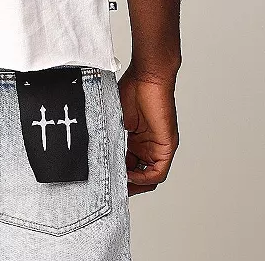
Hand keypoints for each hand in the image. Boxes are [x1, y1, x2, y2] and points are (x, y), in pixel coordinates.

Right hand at [118, 65, 178, 195]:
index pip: (128, 165)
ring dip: (135, 184)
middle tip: (111, 189)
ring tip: (120, 185)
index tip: (105, 179)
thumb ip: (111, 136)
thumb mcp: (116, 119)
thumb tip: (97, 151)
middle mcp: (149, 146)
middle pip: (139, 174)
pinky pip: (158, 172)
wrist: (148, 76)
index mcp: (137, 140)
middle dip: (126, 184)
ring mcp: (159, 146)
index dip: (118, 174)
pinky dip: (144, 178)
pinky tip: (130, 175)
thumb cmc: (132, 89)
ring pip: (149, 177)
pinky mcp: (167, 146)